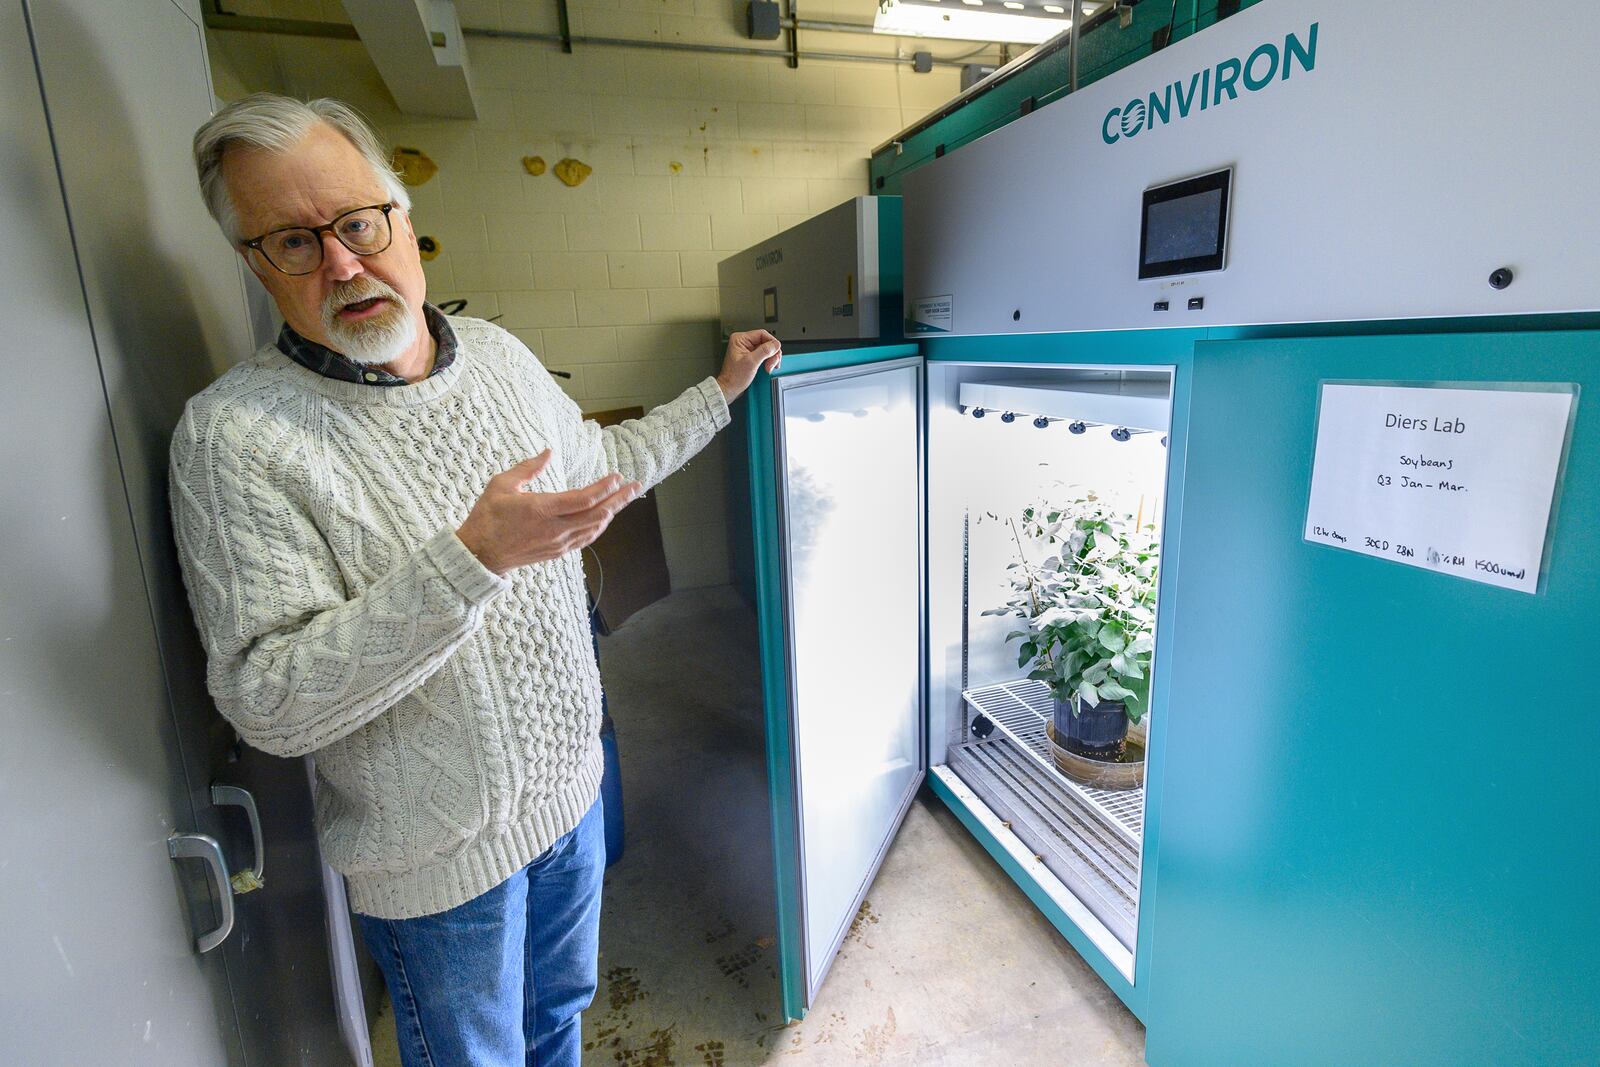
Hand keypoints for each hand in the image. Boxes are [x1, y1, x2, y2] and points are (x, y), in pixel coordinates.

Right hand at [456, 451, 641, 575]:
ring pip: (594, 527)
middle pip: (597, 513)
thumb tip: (549, 452)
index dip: (604, 487)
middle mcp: (555, 528)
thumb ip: (528, 468)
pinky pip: (585, 539)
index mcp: (542, 509)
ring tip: (626, 499)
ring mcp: (558, 543)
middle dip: (619, 499)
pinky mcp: (557, 552)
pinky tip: (605, 518)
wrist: (479, 555)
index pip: (583, 498)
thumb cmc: (487, 518)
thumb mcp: (501, 485)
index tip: (617, 476)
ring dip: (612, 512)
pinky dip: (599, 527)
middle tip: (636, 486)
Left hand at [715, 329, 781, 402]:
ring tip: (769, 368)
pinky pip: (764, 355)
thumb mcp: (751, 362)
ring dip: (771, 358)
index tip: (776, 352)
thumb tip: (775, 344)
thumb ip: (765, 351)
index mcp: (740, 339)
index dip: (772, 343)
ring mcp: (748, 350)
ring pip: (767, 349)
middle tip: (772, 363)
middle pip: (766, 342)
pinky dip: (768, 361)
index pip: (762, 334)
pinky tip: (767, 368)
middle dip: (772, 353)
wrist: (730, 389)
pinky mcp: (751, 356)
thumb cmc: (734, 377)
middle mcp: (744, 342)